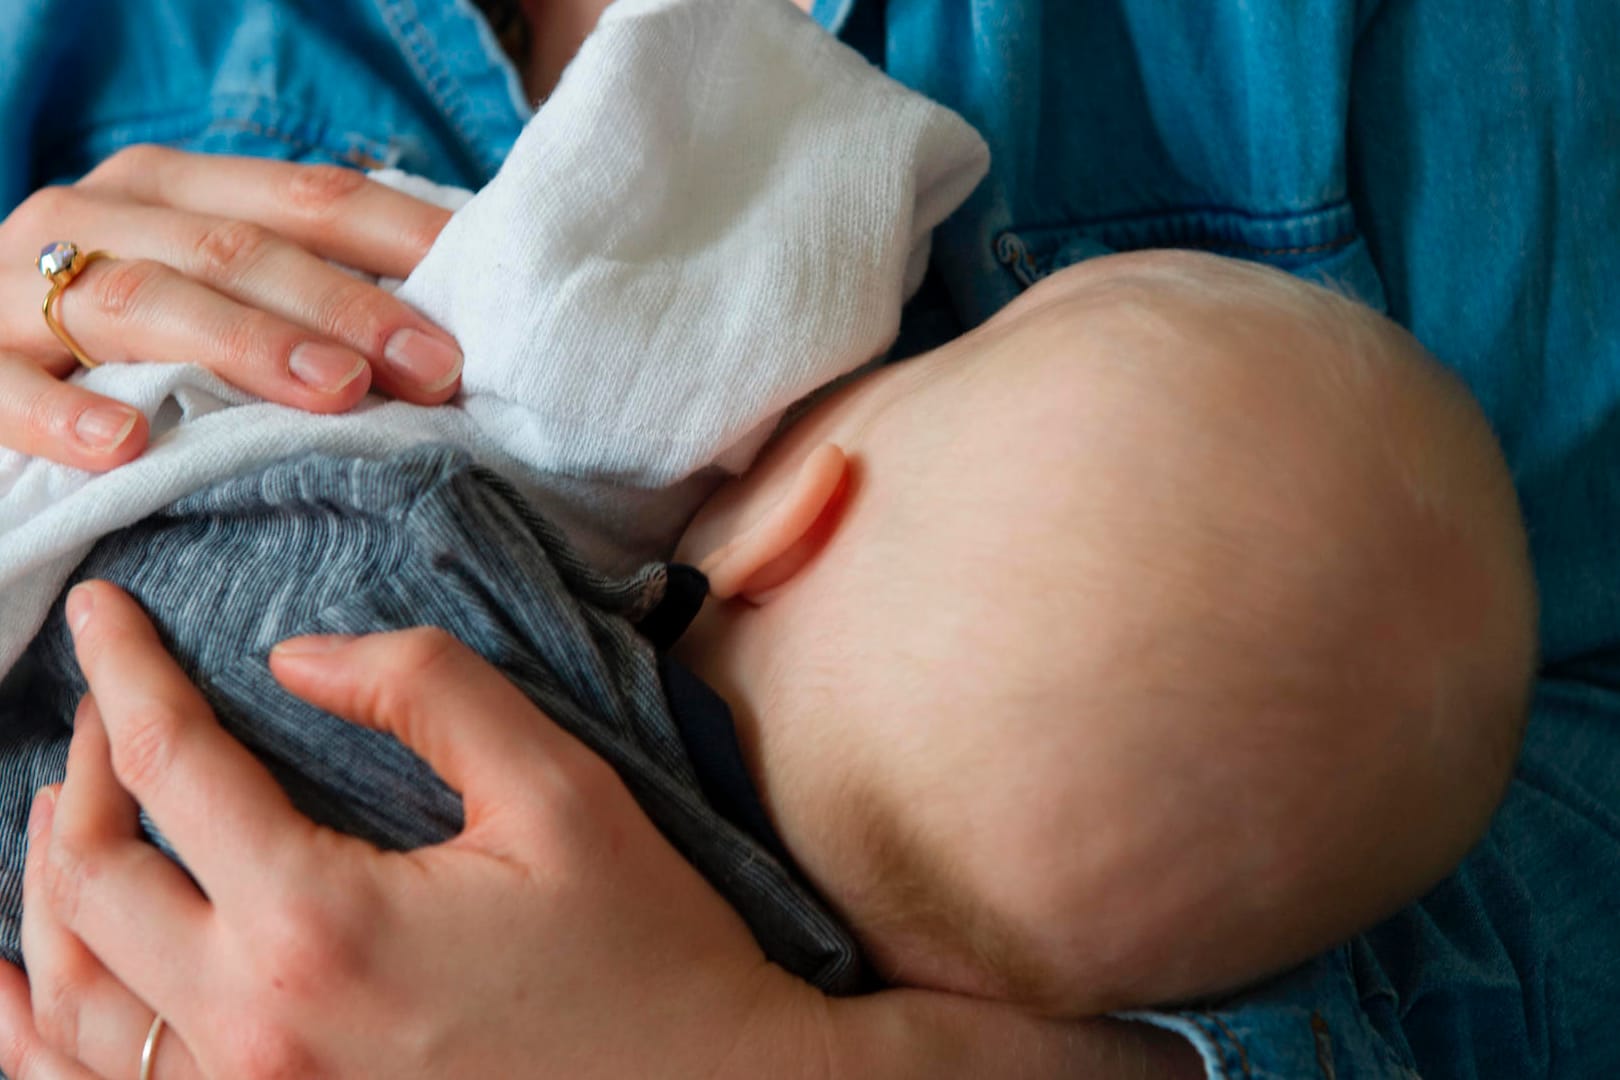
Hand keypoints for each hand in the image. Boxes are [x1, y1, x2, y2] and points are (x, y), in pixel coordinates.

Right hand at [0, 147, 463, 470]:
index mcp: (173, 188)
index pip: (308, 199)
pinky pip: (8, 390)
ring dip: (243, 345)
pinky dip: (66, 417)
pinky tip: (131, 447)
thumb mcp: (208, 287)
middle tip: (433, 370)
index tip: (485, 310)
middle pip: (236, 248)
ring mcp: (19, 290)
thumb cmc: (124, 336)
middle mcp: (98, 218)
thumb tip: (450, 336)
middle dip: (346, 307)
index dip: (403, 245)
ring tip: (332, 391)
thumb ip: (303, 291)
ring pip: (138, 303)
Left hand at [0, 582, 1204, 1078]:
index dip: (127, 675)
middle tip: (114, 707)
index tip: (103, 611)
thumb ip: (427, 693)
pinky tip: (41, 976)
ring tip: (71, 811)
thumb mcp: (560, 790)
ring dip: (52, 887)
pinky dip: (46, 1023)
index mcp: (320, 926)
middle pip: (90, 883)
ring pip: (70, 998)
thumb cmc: (641, 947)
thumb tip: (296, 658)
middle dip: (84, 773)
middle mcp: (255, 1028)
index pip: (174, 771)